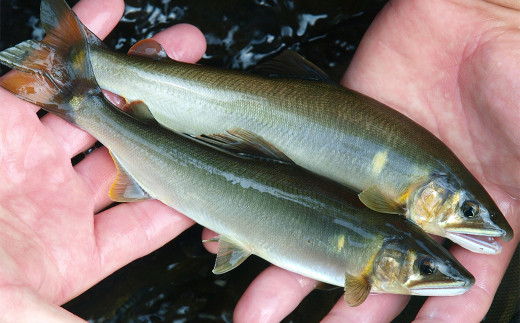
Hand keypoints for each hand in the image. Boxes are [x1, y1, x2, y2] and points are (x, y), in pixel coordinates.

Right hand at [0, 0, 204, 319]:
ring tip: (182, 45)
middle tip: (213, 90)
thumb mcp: (21, 316)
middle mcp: (52, 200)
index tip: (226, 167)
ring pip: (94, 106)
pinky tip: (107, 11)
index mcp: (70, 253)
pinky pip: (36, 67)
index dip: (188, 194)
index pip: (149, 221)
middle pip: (130, 151)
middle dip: (172, 119)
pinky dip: (71, 37)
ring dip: (136, 72)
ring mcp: (21, 155)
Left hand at [218, 0, 518, 320]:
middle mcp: (412, 203)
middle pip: (373, 269)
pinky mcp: (336, 140)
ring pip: (323, 233)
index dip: (432, 317)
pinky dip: (272, 206)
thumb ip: (510, 206)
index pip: (450, 286)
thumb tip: (490, 258)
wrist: (474, 14)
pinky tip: (241, 240)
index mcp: (466, 215)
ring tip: (258, 310)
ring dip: (291, 273)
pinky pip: (299, 182)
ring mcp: (369, 173)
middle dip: (345, 309)